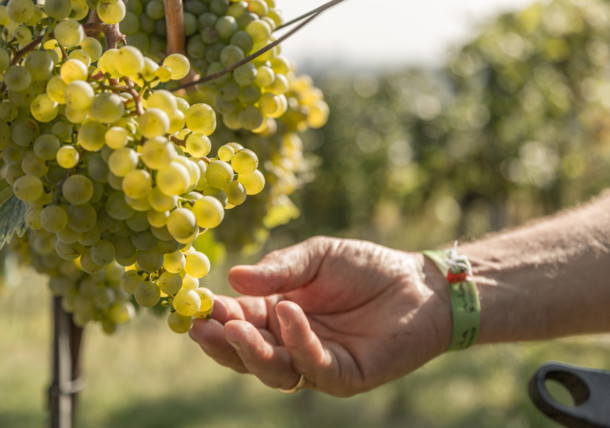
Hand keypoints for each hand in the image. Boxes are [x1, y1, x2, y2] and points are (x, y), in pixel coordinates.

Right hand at [189, 236, 450, 396]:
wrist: (417, 283)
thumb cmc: (365, 267)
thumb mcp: (317, 257)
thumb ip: (279, 270)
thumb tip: (232, 277)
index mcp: (278, 314)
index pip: (239, 322)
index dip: (216, 316)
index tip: (193, 305)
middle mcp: (291, 343)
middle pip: (247, 354)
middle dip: (222, 342)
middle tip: (202, 326)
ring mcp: (316, 361)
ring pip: (272, 370)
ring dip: (250, 350)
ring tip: (233, 326)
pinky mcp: (344, 375)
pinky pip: (312, 366)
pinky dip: (297, 341)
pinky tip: (288, 312)